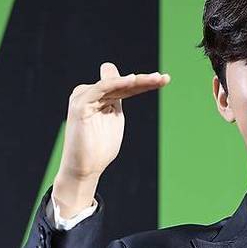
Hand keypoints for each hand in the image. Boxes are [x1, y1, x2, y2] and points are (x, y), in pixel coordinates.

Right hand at [53, 62, 170, 213]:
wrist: (84, 169)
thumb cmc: (99, 149)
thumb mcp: (114, 120)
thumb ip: (117, 101)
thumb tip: (123, 82)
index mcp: (100, 96)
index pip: (127, 87)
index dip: (145, 83)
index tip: (166, 80)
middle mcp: (91, 92)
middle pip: (123, 84)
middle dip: (145, 80)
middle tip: (165, 78)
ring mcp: (84, 97)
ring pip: (114, 84)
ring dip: (136, 81)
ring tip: (155, 78)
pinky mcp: (80, 105)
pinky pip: (101, 89)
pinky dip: (116, 83)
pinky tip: (132, 80)